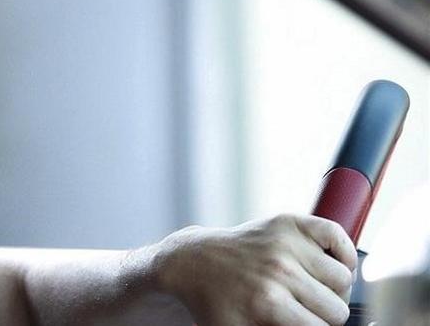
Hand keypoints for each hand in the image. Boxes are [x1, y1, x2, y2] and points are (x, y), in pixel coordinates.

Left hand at [153, 214, 355, 325]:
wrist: (193, 262)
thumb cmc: (217, 302)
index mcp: (268, 302)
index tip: (300, 322)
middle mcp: (279, 270)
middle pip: (337, 307)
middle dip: (324, 314)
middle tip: (302, 308)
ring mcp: (284, 242)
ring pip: (344, 277)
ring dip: (332, 287)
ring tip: (309, 287)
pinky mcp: (288, 222)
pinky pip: (337, 236)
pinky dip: (341, 252)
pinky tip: (324, 264)